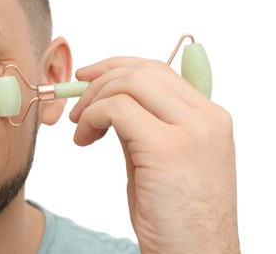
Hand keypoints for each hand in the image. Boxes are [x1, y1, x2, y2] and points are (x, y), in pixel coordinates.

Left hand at [70, 57, 239, 252]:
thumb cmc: (176, 218)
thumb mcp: (161, 164)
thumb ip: (143, 130)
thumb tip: (109, 108)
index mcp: (209, 118)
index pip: (159, 70)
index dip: (117, 67)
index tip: (88, 77)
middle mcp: (206, 117)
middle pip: (143, 70)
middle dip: (100, 79)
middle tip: (77, 106)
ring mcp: (191, 130)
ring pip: (130, 82)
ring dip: (94, 98)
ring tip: (81, 127)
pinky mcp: (167, 148)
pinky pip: (117, 109)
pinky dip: (93, 117)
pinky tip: (85, 139)